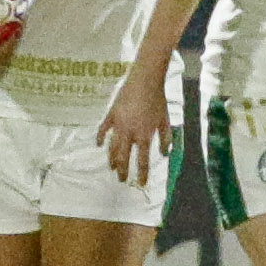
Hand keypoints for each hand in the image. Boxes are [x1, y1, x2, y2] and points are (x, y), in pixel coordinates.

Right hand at [98, 64, 174, 187]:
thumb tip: (165, 154)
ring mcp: (119, 125)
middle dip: (123, 171)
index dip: (142, 173)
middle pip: (124, 158)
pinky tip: (99, 145)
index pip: (143, 160)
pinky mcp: (112, 115)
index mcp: (145, 136)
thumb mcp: (165, 121)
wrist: (146, 81)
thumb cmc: (157, 100)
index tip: (141, 183)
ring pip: (112, 147)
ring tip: (112, 167)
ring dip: (112, 159)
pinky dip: (100, 138)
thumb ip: (166, 139)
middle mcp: (131, 133)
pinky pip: (103, 130)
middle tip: (122, 179)